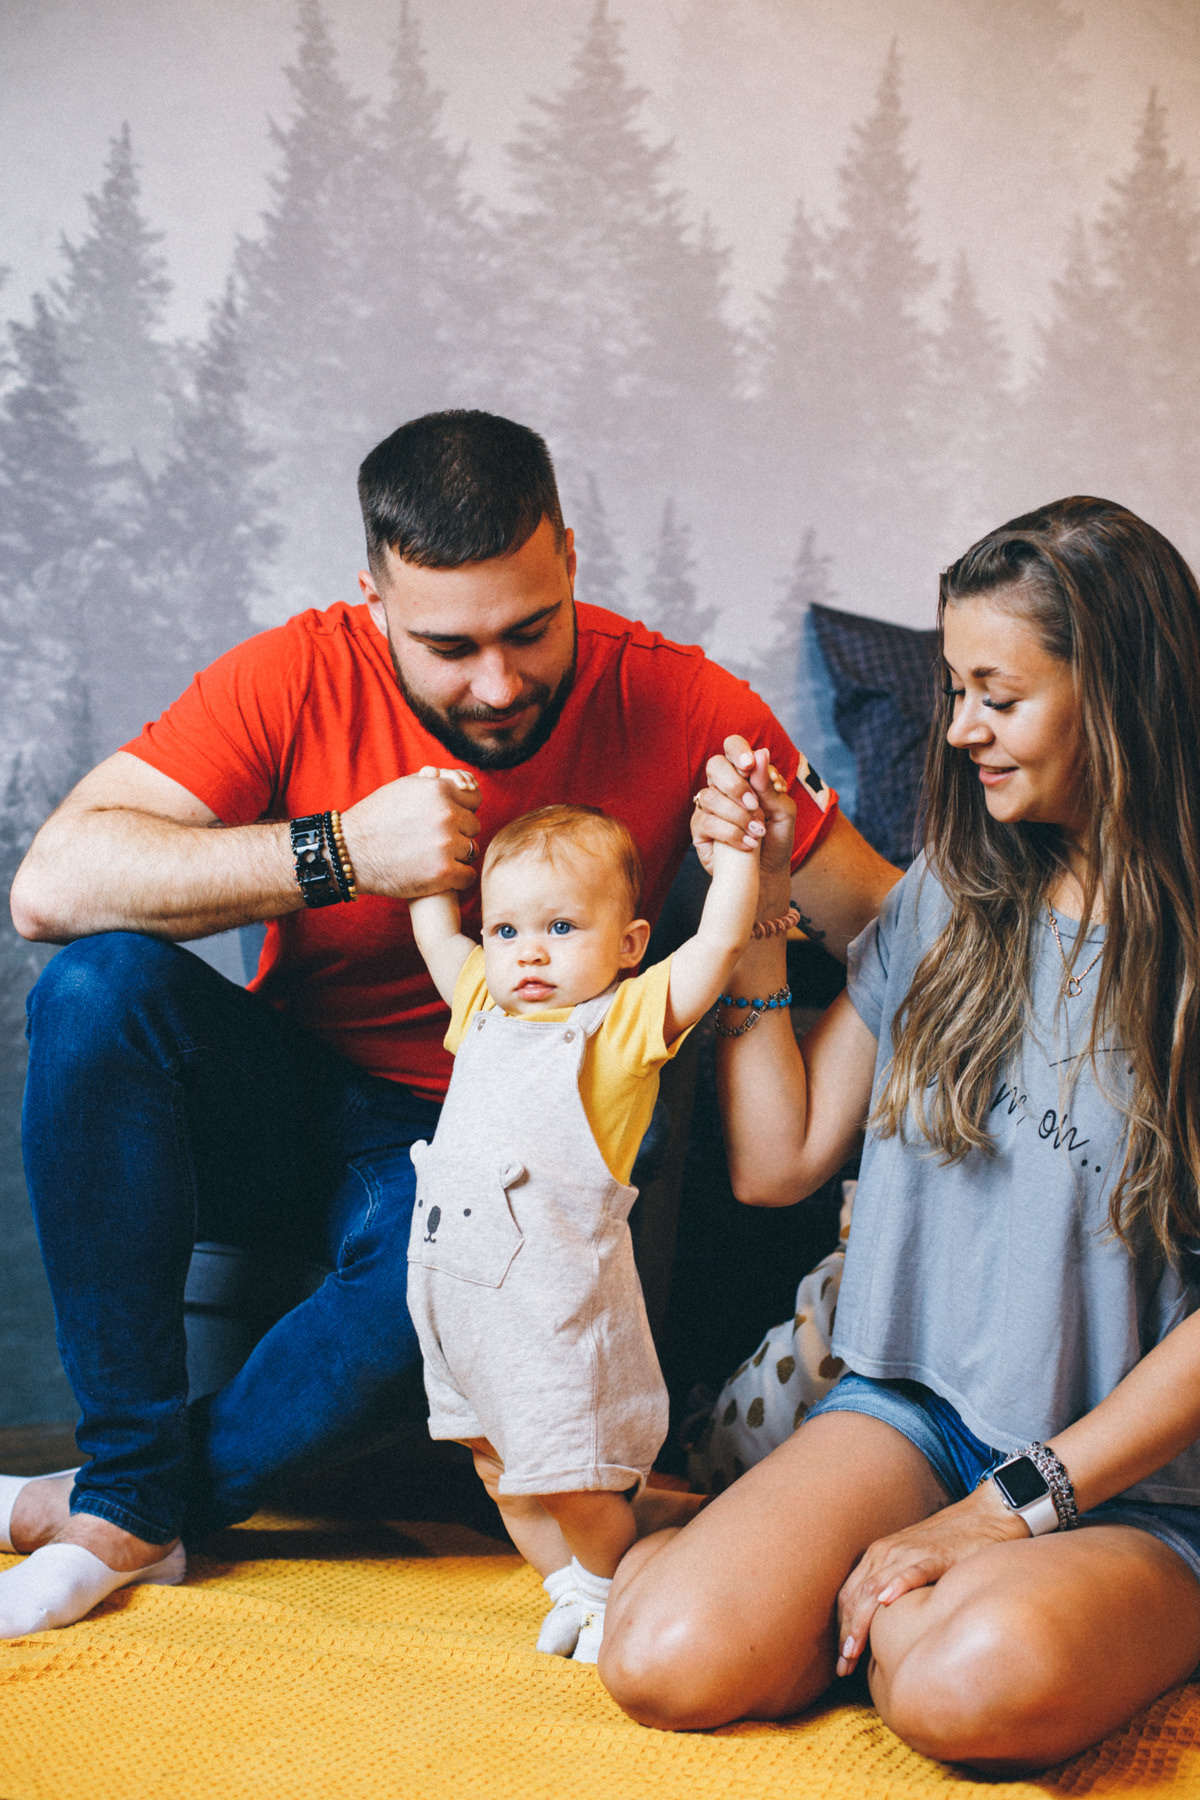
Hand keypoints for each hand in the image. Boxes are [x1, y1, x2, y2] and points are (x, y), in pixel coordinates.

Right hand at [340, 768, 481, 898]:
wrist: (349, 853)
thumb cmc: (375, 819)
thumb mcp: (404, 788)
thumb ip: (436, 783)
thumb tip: (466, 784)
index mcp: (438, 789)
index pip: (475, 798)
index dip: (463, 809)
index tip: (450, 819)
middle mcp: (446, 814)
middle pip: (473, 826)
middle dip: (458, 833)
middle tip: (433, 840)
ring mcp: (446, 844)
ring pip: (471, 851)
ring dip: (457, 856)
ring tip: (432, 857)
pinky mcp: (443, 873)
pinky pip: (468, 876)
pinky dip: (457, 878)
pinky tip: (440, 876)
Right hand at [692, 737, 795, 880]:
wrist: (768, 872)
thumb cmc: (776, 838)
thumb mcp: (783, 810)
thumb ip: (769, 785)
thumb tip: (761, 752)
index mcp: (744, 774)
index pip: (733, 747)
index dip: (738, 750)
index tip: (750, 764)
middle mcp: (723, 786)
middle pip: (715, 765)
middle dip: (735, 783)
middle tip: (753, 804)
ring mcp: (708, 806)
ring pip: (710, 796)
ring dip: (737, 814)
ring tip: (758, 831)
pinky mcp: (700, 828)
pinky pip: (707, 822)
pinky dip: (731, 833)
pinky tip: (749, 844)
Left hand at [834, 1482, 1028, 1675]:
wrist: (983, 1517)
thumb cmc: (949, 1546)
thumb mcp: (913, 1565)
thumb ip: (896, 1586)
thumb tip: (884, 1629)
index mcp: (879, 1555)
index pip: (848, 1595)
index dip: (840, 1628)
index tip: (840, 1660)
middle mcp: (887, 1552)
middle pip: (856, 1596)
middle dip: (846, 1633)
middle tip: (843, 1667)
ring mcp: (911, 1553)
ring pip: (876, 1588)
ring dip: (862, 1621)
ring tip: (853, 1651)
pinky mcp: (937, 1556)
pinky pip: (913, 1570)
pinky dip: (898, 1585)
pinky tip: (887, 1602)